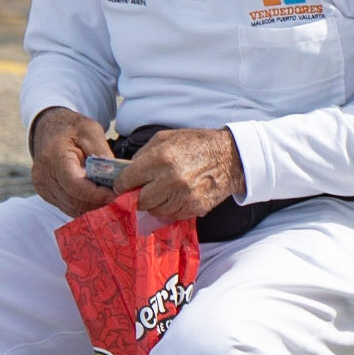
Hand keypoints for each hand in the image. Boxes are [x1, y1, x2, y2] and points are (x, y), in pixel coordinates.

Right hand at [31, 107, 115, 217]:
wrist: (49, 127)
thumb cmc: (72, 128)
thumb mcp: (91, 132)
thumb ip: (102, 154)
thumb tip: (116, 176)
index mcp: (55, 158)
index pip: (76, 186)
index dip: (98, 195)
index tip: (117, 194)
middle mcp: (44, 176)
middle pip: (75, 201)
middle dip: (99, 203)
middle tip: (120, 199)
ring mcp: (43, 187)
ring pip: (72, 208)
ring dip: (93, 207)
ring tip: (110, 198)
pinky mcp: (46, 194)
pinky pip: (68, 207)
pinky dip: (84, 206)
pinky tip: (98, 198)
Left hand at [114, 127, 245, 220]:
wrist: (230, 156)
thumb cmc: (196, 144)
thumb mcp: (165, 139)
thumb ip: (143, 156)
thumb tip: (127, 172)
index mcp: (161, 158)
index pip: (126, 181)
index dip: (123, 184)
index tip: (125, 185)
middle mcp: (171, 179)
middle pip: (140, 201)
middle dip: (139, 196)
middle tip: (146, 189)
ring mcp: (184, 196)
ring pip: (156, 211)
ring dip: (157, 203)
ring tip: (165, 191)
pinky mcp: (195, 207)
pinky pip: (173, 215)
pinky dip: (172, 208)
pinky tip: (179, 195)